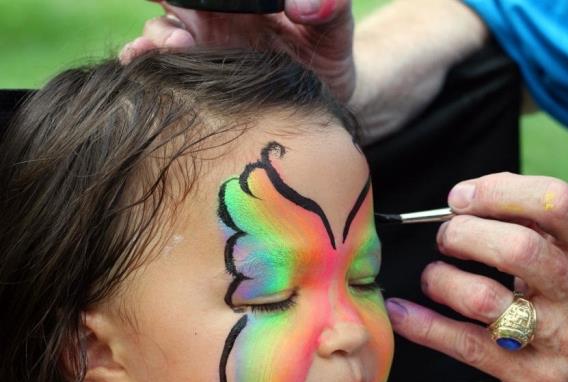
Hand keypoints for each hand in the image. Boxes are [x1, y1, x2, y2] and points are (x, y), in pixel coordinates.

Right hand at [120, 0, 354, 101]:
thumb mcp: (336, 23)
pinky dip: (146, 61)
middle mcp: (214, 16)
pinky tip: (143, 61)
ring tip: (180, 46)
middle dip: (165, 0)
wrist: (328, 97)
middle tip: (184, 29)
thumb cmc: (328, 49)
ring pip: (161, 30)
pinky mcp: (199, 81)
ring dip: (160, 35)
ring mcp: (203, 48)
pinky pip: (161, 67)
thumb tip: (299, 7)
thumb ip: (327, 5)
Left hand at [385, 172, 567, 381]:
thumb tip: (467, 198)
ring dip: (441, 280)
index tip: (460, 197)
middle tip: (446, 239)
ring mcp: (562, 340)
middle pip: (517, 248)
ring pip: (484, 299)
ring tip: (433, 277)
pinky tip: (402, 312)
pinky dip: (424, 325)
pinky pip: (466, 345)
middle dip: (463, 234)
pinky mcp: (534, 378)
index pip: (555, 202)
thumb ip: (538, 227)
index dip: (497, 191)